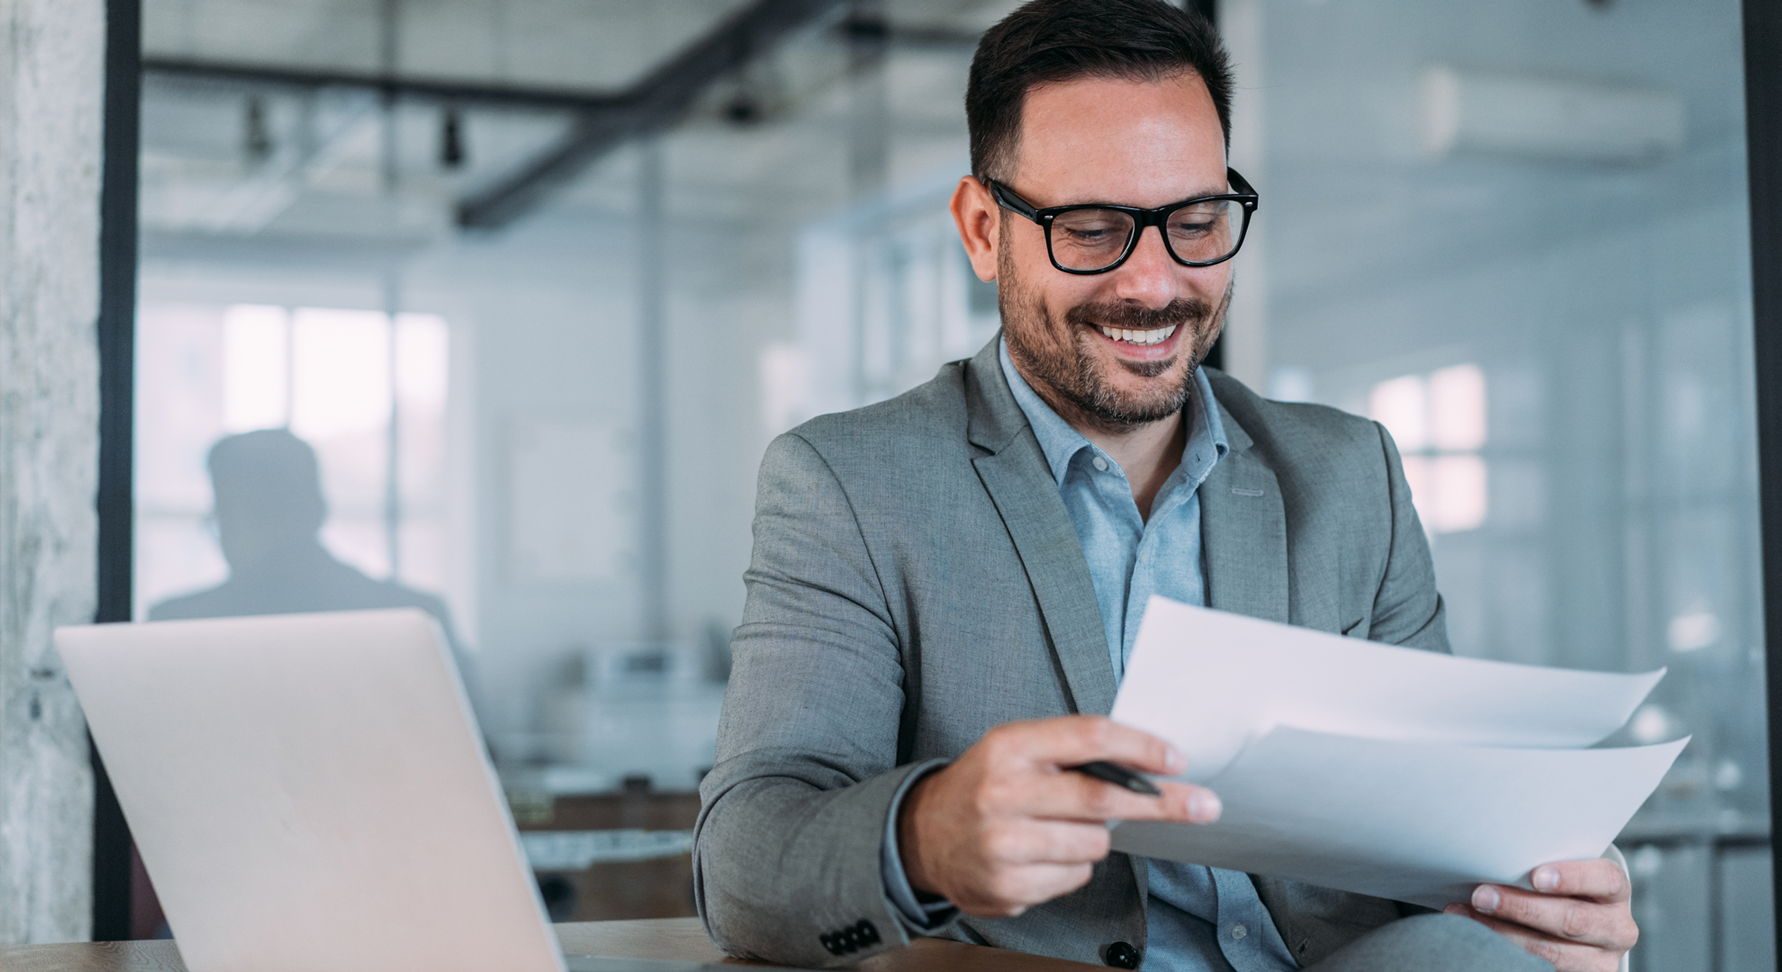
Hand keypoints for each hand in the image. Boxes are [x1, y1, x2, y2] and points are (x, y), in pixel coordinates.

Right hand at [897, 715, 1220, 917]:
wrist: (922, 835)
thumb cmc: (985, 785)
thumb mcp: (1016, 750)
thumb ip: (1071, 751)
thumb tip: (1147, 764)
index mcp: (1009, 747)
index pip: (1088, 737)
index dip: (1140, 748)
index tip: (1176, 759)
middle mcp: (1003, 793)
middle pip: (1103, 798)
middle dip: (1162, 804)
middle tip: (1202, 805)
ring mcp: (1003, 844)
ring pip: (1094, 843)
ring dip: (1095, 838)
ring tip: (1063, 828)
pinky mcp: (1007, 886)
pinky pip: (1074, 876)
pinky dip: (1072, 866)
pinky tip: (1042, 855)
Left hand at [1444, 858, 1636, 971]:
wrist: (1577, 927)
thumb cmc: (1563, 890)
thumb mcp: (1564, 875)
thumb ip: (1542, 867)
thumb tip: (1495, 854)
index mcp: (1614, 892)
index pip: (1605, 879)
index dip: (1572, 877)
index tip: (1534, 876)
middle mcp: (1616, 929)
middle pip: (1572, 920)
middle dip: (1522, 907)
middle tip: (1481, 895)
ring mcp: (1600, 961)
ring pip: (1552, 952)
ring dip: (1503, 933)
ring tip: (1467, 915)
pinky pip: (1540, 968)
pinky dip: (1505, 953)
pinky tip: (1478, 939)